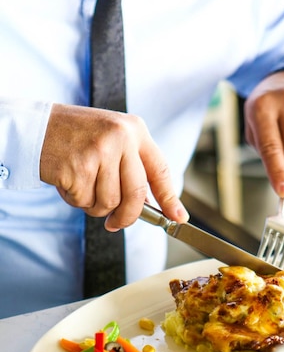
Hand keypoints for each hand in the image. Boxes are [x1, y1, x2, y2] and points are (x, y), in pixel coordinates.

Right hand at [40, 103, 188, 230]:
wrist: (36, 128)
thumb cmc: (77, 138)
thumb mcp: (112, 141)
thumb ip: (132, 168)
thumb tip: (152, 206)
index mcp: (134, 130)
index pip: (160, 170)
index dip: (170, 198)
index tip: (179, 217)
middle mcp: (121, 138)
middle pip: (137, 194)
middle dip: (128, 216)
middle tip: (116, 224)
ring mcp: (100, 152)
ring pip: (110, 202)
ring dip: (95, 206)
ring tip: (82, 185)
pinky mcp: (79, 167)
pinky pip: (85, 202)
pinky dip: (75, 200)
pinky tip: (68, 181)